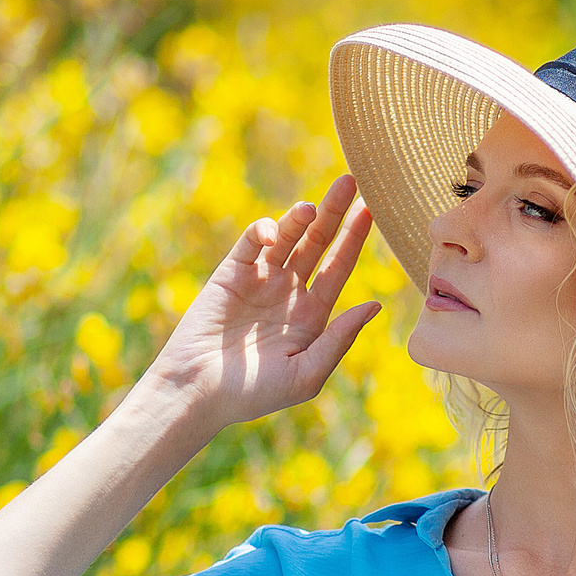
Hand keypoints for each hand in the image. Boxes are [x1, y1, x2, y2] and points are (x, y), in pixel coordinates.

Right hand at [142, 175, 380, 431]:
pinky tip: (275, 235)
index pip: (339, 268)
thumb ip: (340, 339)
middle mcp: (289, 291)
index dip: (354, 239)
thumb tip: (375, 305)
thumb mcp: (307, 373)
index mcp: (312, 315)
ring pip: (288, 237)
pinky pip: (252, 243)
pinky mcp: (231, 273)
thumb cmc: (255, 394)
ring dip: (302, 217)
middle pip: (318, 243)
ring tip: (315, 206)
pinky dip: (265, 231)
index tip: (370, 210)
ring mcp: (260, 279)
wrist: (200, 392)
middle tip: (351, 182)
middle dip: (334, 213)